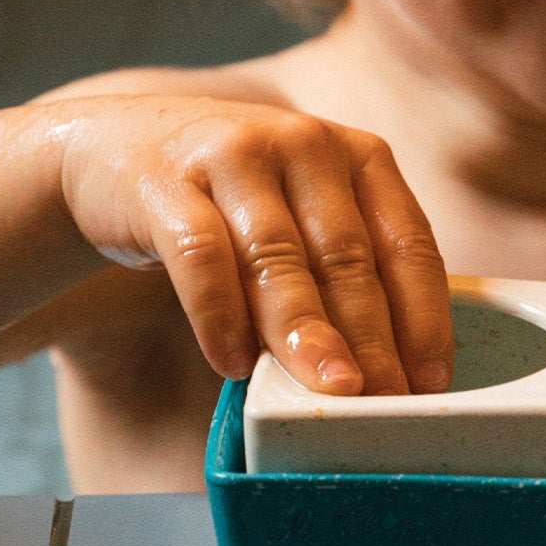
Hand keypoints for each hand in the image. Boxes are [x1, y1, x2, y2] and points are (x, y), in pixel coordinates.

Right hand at [56, 96, 453, 396]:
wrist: (114, 149)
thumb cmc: (232, 202)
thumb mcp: (302, 213)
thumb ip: (342, 270)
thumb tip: (387, 373)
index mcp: (355, 154)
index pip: (407, 240)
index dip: (424, 315)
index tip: (431, 382)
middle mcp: (302, 143)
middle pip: (346, 255)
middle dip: (371, 337)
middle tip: (385, 402)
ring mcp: (232, 155)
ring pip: (278, 256)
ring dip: (307, 331)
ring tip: (330, 390)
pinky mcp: (165, 181)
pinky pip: (199, 255)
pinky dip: (220, 314)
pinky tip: (233, 364)